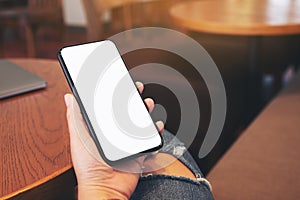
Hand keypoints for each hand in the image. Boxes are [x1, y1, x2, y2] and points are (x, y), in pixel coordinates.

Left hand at [64, 82, 163, 199]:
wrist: (105, 187)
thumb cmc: (88, 166)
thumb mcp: (79, 137)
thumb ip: (75, 117)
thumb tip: (69, 97)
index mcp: (101, 128)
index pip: (109, 106)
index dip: (115, 93)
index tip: (119, 81)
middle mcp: (115, 133)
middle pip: (127, 111)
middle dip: (133, 97)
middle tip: (136, 88)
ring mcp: (128, 141)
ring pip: (140, 121)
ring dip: (145, 110)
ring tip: (147, 103)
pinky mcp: (139, 150)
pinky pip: (151, 138)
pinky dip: (156, 130)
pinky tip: (156, 124)